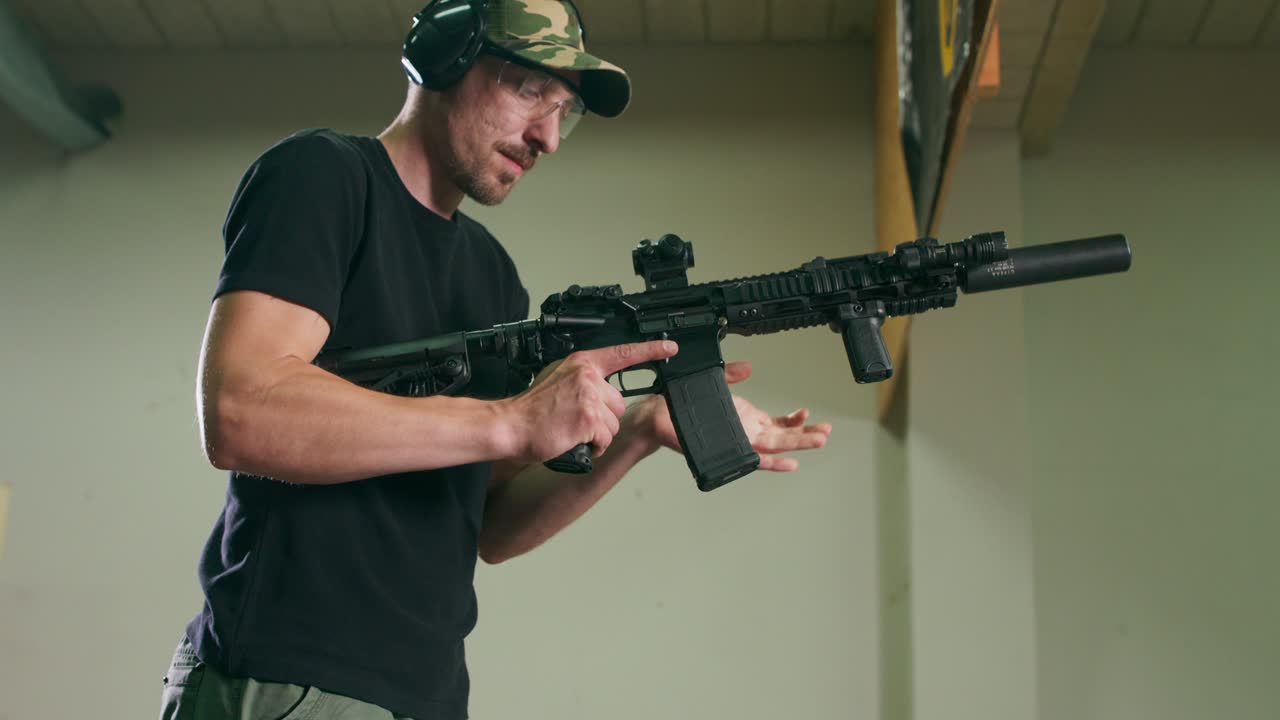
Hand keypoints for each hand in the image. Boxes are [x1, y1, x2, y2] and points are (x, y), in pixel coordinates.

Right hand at [499, 340, 679, 463]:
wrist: (511, 424)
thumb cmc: (531, 409)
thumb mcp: (557, 378)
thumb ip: (581, 379)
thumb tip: (599, 389)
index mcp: (582, 363)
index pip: (622, 353)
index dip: (649, 350)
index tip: (669, 347)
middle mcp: (588, 376)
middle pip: (618, 403)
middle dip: (603, 418)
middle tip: (577, 421)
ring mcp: (590, 397)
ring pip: (613, 423)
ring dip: (598, 434)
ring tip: (572, 431)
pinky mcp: (589, 419)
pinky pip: (605, 438)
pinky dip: (592, 446)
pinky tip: (574, 440)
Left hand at [629, 360, 831, 470]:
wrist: (660, 417)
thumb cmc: (684, 406)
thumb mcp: (714, 384)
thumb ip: (733, 375)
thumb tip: (748, 366)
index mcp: (745, 418)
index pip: (776, 422)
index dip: (793, 420)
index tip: (807, 414)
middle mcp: (745, 432)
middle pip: (783, 437)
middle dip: (806, 435)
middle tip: (826, 432)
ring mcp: (739, 442)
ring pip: (775, 447)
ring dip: (798, 445)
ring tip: (819, 441)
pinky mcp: (729, 450)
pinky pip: (754, 460)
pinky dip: (772, 463)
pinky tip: (789, 464)